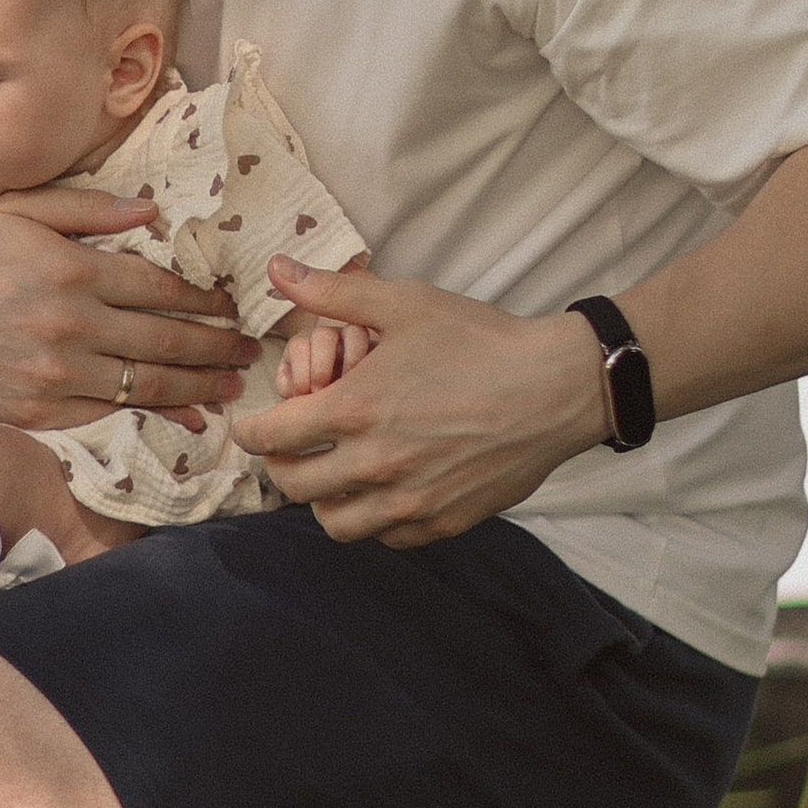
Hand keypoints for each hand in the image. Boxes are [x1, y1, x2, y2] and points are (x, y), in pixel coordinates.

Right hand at [0, 182, 256, 433]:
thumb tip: (150, 211)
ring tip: (231, 384)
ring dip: (199, 385)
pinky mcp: (42, 411)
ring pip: (148, 383)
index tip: (230, 305)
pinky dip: (158, 417)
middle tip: (249, 349)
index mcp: (71, 270)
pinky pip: (114, 414)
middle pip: (165, 339)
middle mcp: (70, 325)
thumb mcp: (19, 211)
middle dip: (216, 345)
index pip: (158, 287)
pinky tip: (189, 416)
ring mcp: (57, 374)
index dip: (203, 299)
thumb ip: (87, 207)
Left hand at [235, 261, 609, 549]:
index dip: (251, 431)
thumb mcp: (404, 303)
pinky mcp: (444, 522)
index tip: (253, 425)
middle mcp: (376, 463)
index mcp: (356, 409)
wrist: (556, 387)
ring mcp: (411, 500)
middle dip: (281, 466)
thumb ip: (333, 292)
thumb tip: (277, 270)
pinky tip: (380, 489)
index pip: (271, 438)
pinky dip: (371, 518)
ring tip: (333, 473)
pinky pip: (386, 537)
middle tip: (290, 448)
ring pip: (335, 523)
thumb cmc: (480, 340)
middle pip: (294, 487)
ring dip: (323, 500)